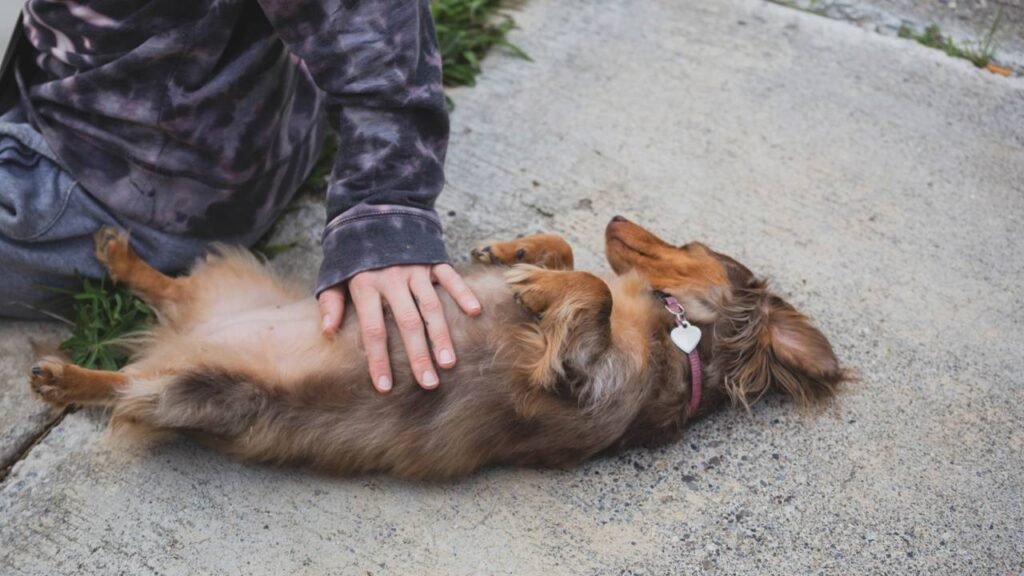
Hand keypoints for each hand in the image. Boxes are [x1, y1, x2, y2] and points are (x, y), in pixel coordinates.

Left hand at [318, 264, 480, 392]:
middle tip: (428, 384)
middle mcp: (392, 279)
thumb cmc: (354, 252)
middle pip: (407, 324)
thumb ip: (331, 300)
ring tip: (448, 363)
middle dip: (418, 356)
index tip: (385, 386)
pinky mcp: (433, 259)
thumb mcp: (334, 273)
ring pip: (431, 307)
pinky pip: (450, 278)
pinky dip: (462, 294)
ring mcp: (415, 269)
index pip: (373, 330)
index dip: (378, 359)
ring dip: (441, 336)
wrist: (375, 209)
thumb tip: (327, 330)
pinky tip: (473, 312)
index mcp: (366, 285)